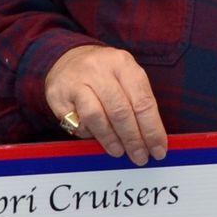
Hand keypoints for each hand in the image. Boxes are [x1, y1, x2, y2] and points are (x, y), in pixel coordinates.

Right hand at [45, 44, 167, 165]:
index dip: (152, 130)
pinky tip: (96, 137)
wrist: (67, 59)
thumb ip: (138, 102)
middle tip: (140, 156)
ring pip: (97, 117)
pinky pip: (77, 121)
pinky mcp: (58, 95)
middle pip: (121, 111)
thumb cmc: (103, 74)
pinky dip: (89, 133)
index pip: (143, 102)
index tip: (158, 149)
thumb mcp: (125, 77)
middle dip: (133, 139)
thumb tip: (152, 139)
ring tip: (119, 151)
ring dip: (111, 140)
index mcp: (123, 64)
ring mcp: (76, 81)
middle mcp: (99, 69)